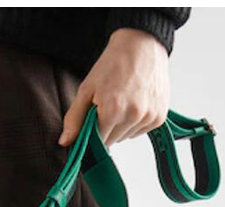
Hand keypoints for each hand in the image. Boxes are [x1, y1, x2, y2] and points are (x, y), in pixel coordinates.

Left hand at [58, 28, 169, 148]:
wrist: (142, 46)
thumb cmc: (114, 64)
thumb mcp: (87, 88)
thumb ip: (75, 118)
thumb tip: (65, 142)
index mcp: (112, 110)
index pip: (99, 141)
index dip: (93, 132)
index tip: (93, 120)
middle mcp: (133, 116)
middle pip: (113, 141)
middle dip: (107, 128)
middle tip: (108, 105)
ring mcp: (148, 117)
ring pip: (126, 137)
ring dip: (121, 127)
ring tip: (123, 103)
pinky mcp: (159, 118)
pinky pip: (140, 132)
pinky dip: (134, 124)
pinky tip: (134, 105)